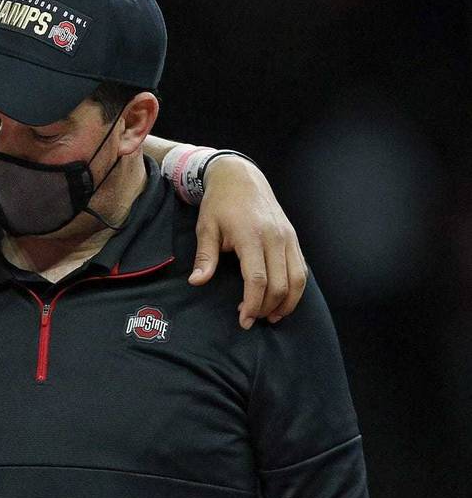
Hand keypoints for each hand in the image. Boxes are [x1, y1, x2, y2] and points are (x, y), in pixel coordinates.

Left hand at [190, 155, 306, 328]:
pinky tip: (282, 300)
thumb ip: (205, 257)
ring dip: (287, 302)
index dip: (252, 303)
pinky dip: (295, 288)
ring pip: (297, 279)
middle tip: (252, 320)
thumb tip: (197, 282)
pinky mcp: (293, 237)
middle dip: (268, 307)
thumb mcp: (206, 228)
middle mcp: (275, 237)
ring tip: (271, 316)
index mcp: (251, 236)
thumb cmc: (220, 203)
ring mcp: (288, 237)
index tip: (244, 319)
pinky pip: (301, 268)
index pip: (257, 279)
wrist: (241, 177)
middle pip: (280, 283)